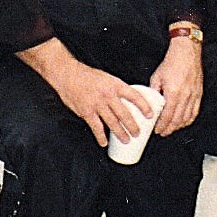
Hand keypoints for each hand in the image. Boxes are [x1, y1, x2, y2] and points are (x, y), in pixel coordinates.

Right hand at [17, 38, 151, 147]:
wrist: (67, 73)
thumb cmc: (86, 75)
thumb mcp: (105, 77)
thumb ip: (115, 89)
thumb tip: (126, 102)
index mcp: (114, 84)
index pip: (134, 95)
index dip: (144, 106)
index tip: (150, 115)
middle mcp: (107, 94)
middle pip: (124, 113)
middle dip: (133, 126)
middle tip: (137, 133)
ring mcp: (97, 103)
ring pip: (112, 122)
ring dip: (120, 133)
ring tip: (126, 139)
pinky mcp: (86, 111)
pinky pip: (96, 127)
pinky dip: (101, 136)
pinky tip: (104, 142)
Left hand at [149, 36, 201, 134]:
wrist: (186, 52)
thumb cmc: (172, 62)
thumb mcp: (157, 77)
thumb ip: (153, 91)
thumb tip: (150, 102)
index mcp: (173, 93)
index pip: (167, 116)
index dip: (162, 125)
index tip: (157, 130)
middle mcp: (185, 96)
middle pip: (177, 120)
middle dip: (169, 129)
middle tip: (163, 132)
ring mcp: (193, 96)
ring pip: (187, 118)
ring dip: (179, 126)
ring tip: (172, 129)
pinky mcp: (199, 94)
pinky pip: (195, 111)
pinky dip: (189, 119)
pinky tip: (184, 121)